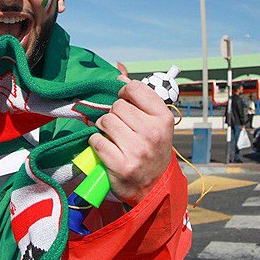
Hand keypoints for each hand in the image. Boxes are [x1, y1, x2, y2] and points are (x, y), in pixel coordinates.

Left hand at [88, 75, 173, 204]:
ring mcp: (137, 150)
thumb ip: (139, 97)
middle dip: (113, 114)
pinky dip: (96, 143)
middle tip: (120, 127)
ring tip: (112, 136)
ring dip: (102, 128)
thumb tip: (119, 71)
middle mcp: (153, 133)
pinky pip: (96, 141)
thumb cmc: (151, 150)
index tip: (123, 101)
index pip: (136, 89)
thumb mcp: (154, 123)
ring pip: (105, 121)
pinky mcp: (121, 165)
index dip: (123, 92)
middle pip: (117, 106)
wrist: (153, 188)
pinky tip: (105, 148)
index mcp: (163, 118)